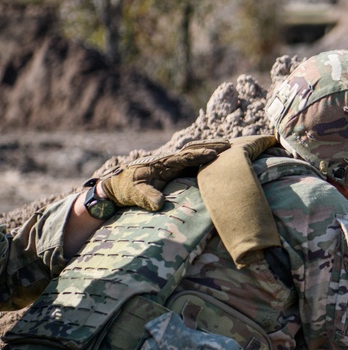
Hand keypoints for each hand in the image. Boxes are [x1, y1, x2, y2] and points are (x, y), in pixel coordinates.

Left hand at [101, 140, 230, 210]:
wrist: (117, 185)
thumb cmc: (125, 188)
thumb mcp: (133, 193)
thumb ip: (146, 196)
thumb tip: (159, 204)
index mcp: (163, 163)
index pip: (184, 157)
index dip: (199, 155)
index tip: (214, 155)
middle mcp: (170, 160)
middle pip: (194, 149)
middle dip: (211, 146)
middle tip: (230, 145)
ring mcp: (173, 164)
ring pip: (195, 153)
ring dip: (211, 148)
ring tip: (229, 147)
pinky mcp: (175, 170)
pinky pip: (194, 162)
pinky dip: (206, 159)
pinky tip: (218, 161)